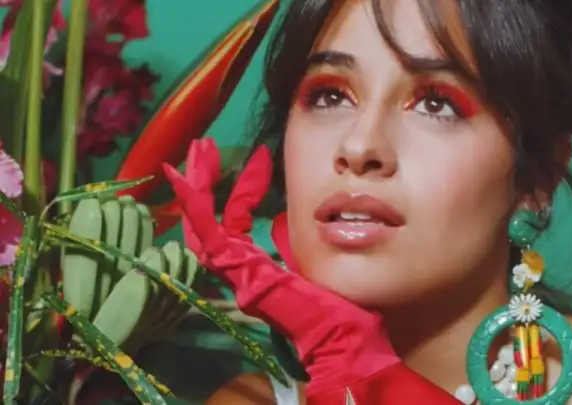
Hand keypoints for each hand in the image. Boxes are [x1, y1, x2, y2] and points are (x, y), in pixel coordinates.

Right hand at [164, 143, 398, 394]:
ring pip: (201, 225)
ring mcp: (236, 273)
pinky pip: (208, 236)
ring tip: (200, 150)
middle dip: (202, 182)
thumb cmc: (333, 304)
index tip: (261, 157)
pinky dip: (195, 206)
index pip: (235, 221)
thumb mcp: (306, 259)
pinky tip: (189, 179)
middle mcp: (239, 270)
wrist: (341, 333)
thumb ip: (288, 240)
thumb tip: (281, 218)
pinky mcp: (239, 274)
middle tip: (202, 147)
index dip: (242, 189)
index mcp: (254, 267)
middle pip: (207, 222)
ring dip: (197, 186)